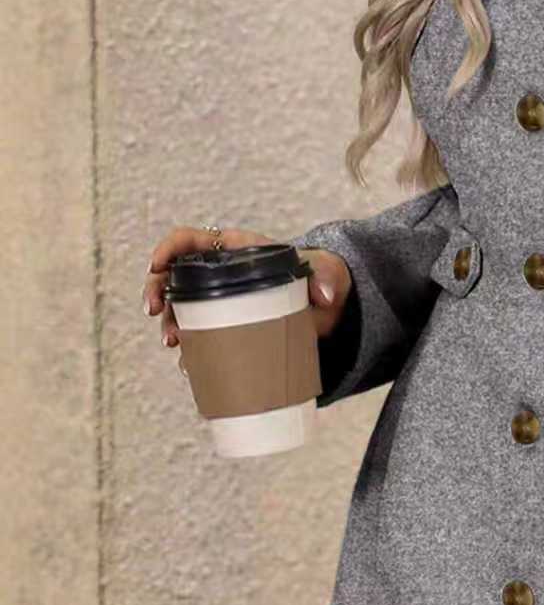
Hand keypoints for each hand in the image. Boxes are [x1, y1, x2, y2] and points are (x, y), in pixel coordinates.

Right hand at [142, 226, 351, 351]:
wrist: (325, 307)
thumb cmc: (318, 278)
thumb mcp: (324, 272)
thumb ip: (326, 277)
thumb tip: (326, 295)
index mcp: (233, 249)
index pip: (189, 239)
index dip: (168, 248)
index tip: (158, 265)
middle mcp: (218, 272)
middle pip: (173, 274)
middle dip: (156, 292)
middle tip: (155, 314)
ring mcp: (218, 300)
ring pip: (180, 307)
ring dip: (170, 324)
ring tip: (174, 344)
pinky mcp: (226, 326)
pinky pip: (200, 334)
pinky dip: (191, 349)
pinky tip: (190, 365)